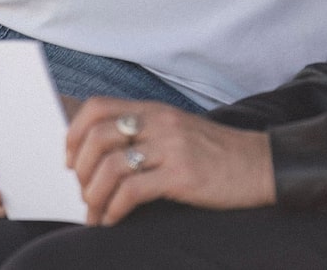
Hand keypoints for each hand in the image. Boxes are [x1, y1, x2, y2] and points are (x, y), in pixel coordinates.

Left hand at [66, 98, 275, 225]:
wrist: (258, 163)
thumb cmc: (214, 153)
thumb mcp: (176, 131)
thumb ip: (143, 133)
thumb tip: (98, 154)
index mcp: (154, 109)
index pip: (98, 106)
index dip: (74, 132)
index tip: (68, 159)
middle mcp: (160, 122)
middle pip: (98, 136)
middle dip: (79, 169)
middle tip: (81, 192)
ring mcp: (171, 147)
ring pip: (111, 166)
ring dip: (94, 195)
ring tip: (95, 213)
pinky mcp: (182, 174)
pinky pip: (133, 191)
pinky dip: (114, 209)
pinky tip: (114, 220)